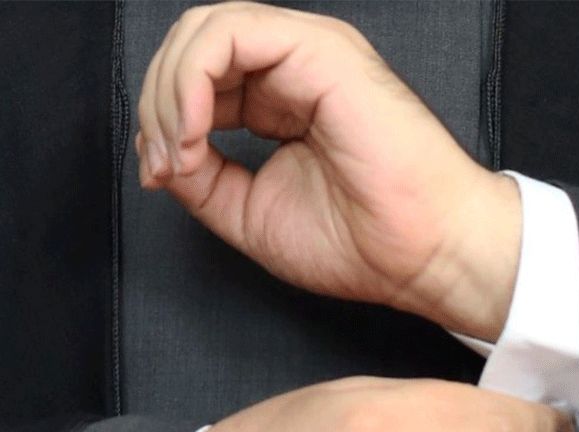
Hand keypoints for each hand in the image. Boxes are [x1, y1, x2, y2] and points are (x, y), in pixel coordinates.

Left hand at [136, 2, 521, 340]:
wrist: (423, 254)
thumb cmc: (361, 240)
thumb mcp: (249, 212)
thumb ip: (201, 178)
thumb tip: (158, 154)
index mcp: (279, 99)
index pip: (197, 79)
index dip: (160, 122)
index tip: (159, 176)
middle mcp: (291, 67)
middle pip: (191, 46)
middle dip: (156, 104)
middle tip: (162, 164)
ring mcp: (306, 53)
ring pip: (202, 30)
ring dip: (169, 92)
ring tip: (180, 150)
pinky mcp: (320, 50)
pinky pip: (229, 35)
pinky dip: (191, 81)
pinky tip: (194, 131)